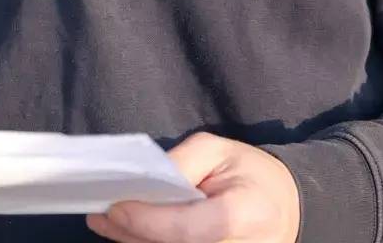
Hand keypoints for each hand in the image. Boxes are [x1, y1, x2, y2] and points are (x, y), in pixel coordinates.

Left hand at [86, 132, 299, 242]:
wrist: (286, 207)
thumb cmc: (250, 172)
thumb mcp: (218, 150)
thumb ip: (182, 163)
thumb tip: (144, 180)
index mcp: (240, 215)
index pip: (184, 228)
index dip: (146, 220)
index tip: (114, 206)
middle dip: (130, 231)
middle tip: (96, 211)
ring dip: (132, 240)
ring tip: (102, 220)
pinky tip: (123, 230)